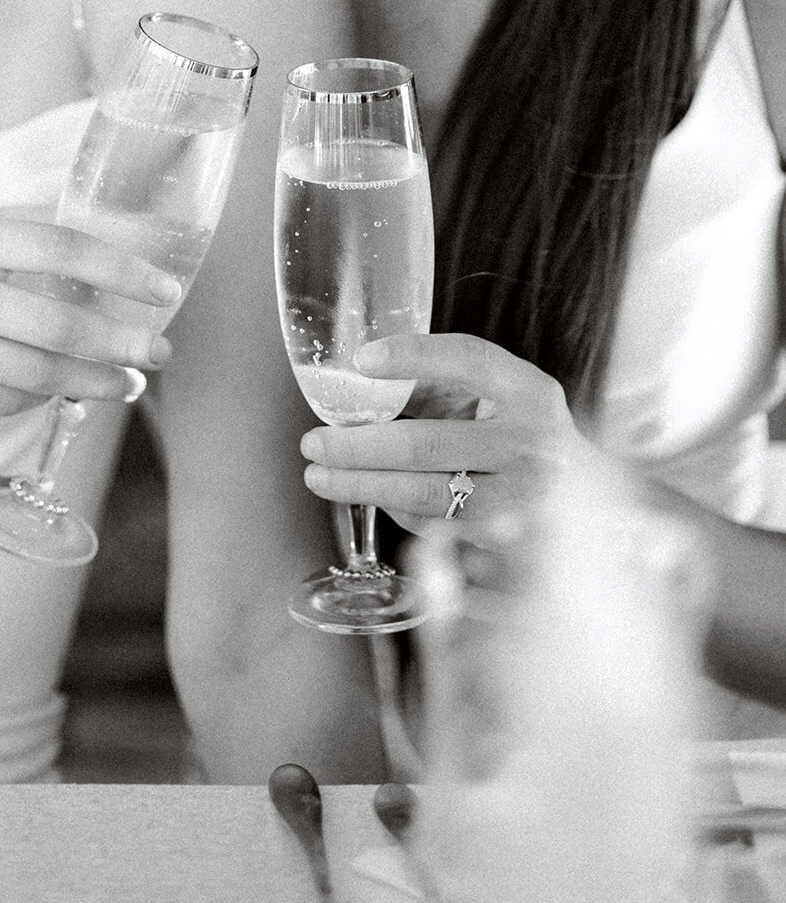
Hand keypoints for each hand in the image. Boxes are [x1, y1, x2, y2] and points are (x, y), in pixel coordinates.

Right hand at [0, 210, 181, 415]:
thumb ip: (28, 227)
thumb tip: (116, 228)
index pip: (60, 249)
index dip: (120, 271)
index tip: (164, 290)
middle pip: (56, 326)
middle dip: (121, 343)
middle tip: (159, 350)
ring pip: (36, 374)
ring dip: (95, 381)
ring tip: (129, 381)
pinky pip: (2, 401)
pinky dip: (42, 395)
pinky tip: (67, 387)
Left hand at [298, 332, 602, 536]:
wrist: (589, 501)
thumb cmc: (523, 437)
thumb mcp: (503, 397)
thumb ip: (445, 386)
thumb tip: (358, 383)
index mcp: (530, 392)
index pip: (469, 359)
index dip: (414, 356)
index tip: (362, 359)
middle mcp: (534, 444)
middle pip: (429, 443)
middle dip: (359, 445)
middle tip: (313, 443)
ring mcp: (527, 501)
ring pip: (428, 496)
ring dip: (364, 486)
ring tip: (321, 477)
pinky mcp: (512, 547)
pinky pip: (438, 530)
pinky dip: (398, 513)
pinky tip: (372, 497)